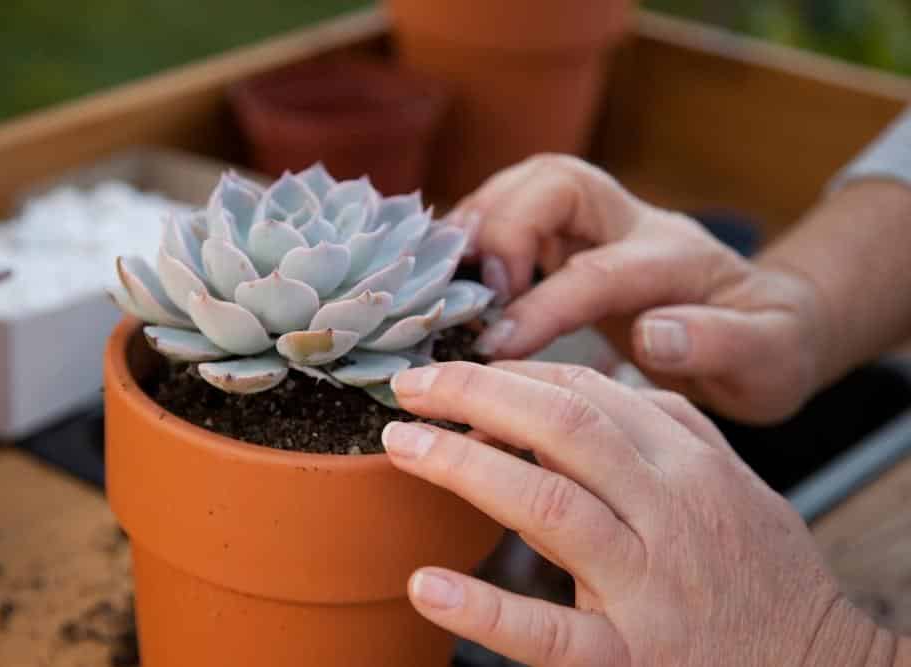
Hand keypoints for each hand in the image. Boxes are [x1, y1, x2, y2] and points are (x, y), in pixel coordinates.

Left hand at [382, 361, 899, 665]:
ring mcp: (648, 585)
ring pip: (549, 505)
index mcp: (691, 466)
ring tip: (402, 444)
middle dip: (477, 394)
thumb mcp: (731, 486)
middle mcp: (670, 512)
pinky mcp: (631, 657)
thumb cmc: (764, 575)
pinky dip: (485, 610)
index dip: (512, 376)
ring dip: (463, 466)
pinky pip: (550, 633)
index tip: (457, 373)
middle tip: (411, 386)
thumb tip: (599, 383)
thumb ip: (669, 431)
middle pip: (564, 428)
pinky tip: (428, 586)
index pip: (590, 396)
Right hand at [449, 155, 828, 423]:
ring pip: (527, 184)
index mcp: (678, 258)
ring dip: (479, 221)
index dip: (542, 303)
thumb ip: (721, 344)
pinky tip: (452, 277)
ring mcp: (601, 224)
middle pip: (556, 180)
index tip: (497, 347)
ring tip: (444, 277)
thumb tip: (654, 334)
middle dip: (504, 226)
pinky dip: (474, 234)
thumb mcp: (771, 361)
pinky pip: (512, 211)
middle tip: (471, 293)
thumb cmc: (770, 349)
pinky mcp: (573, 236)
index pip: (598, 268)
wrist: (773, 323)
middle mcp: (633, 224)